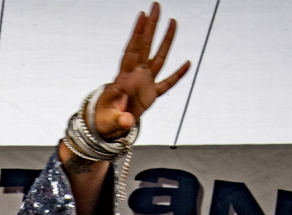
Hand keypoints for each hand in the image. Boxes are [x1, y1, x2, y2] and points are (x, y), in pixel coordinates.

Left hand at [94, 2, 190, 139]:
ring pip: (158, 58)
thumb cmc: (104, 121)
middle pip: (145, 47)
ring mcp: (144, 83)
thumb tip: (127, 122)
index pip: (131, 51)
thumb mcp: (110, 121)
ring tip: (172, 22)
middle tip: (156, 6)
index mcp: (123, 79)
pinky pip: (167, 83)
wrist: (107, 126)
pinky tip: (187, 63)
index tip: (142, 16)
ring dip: (165, 40)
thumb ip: (120, 120)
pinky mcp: (151, 95)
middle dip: (151, 27)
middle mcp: (135, 76)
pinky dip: (177, 75)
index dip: (137, 34)